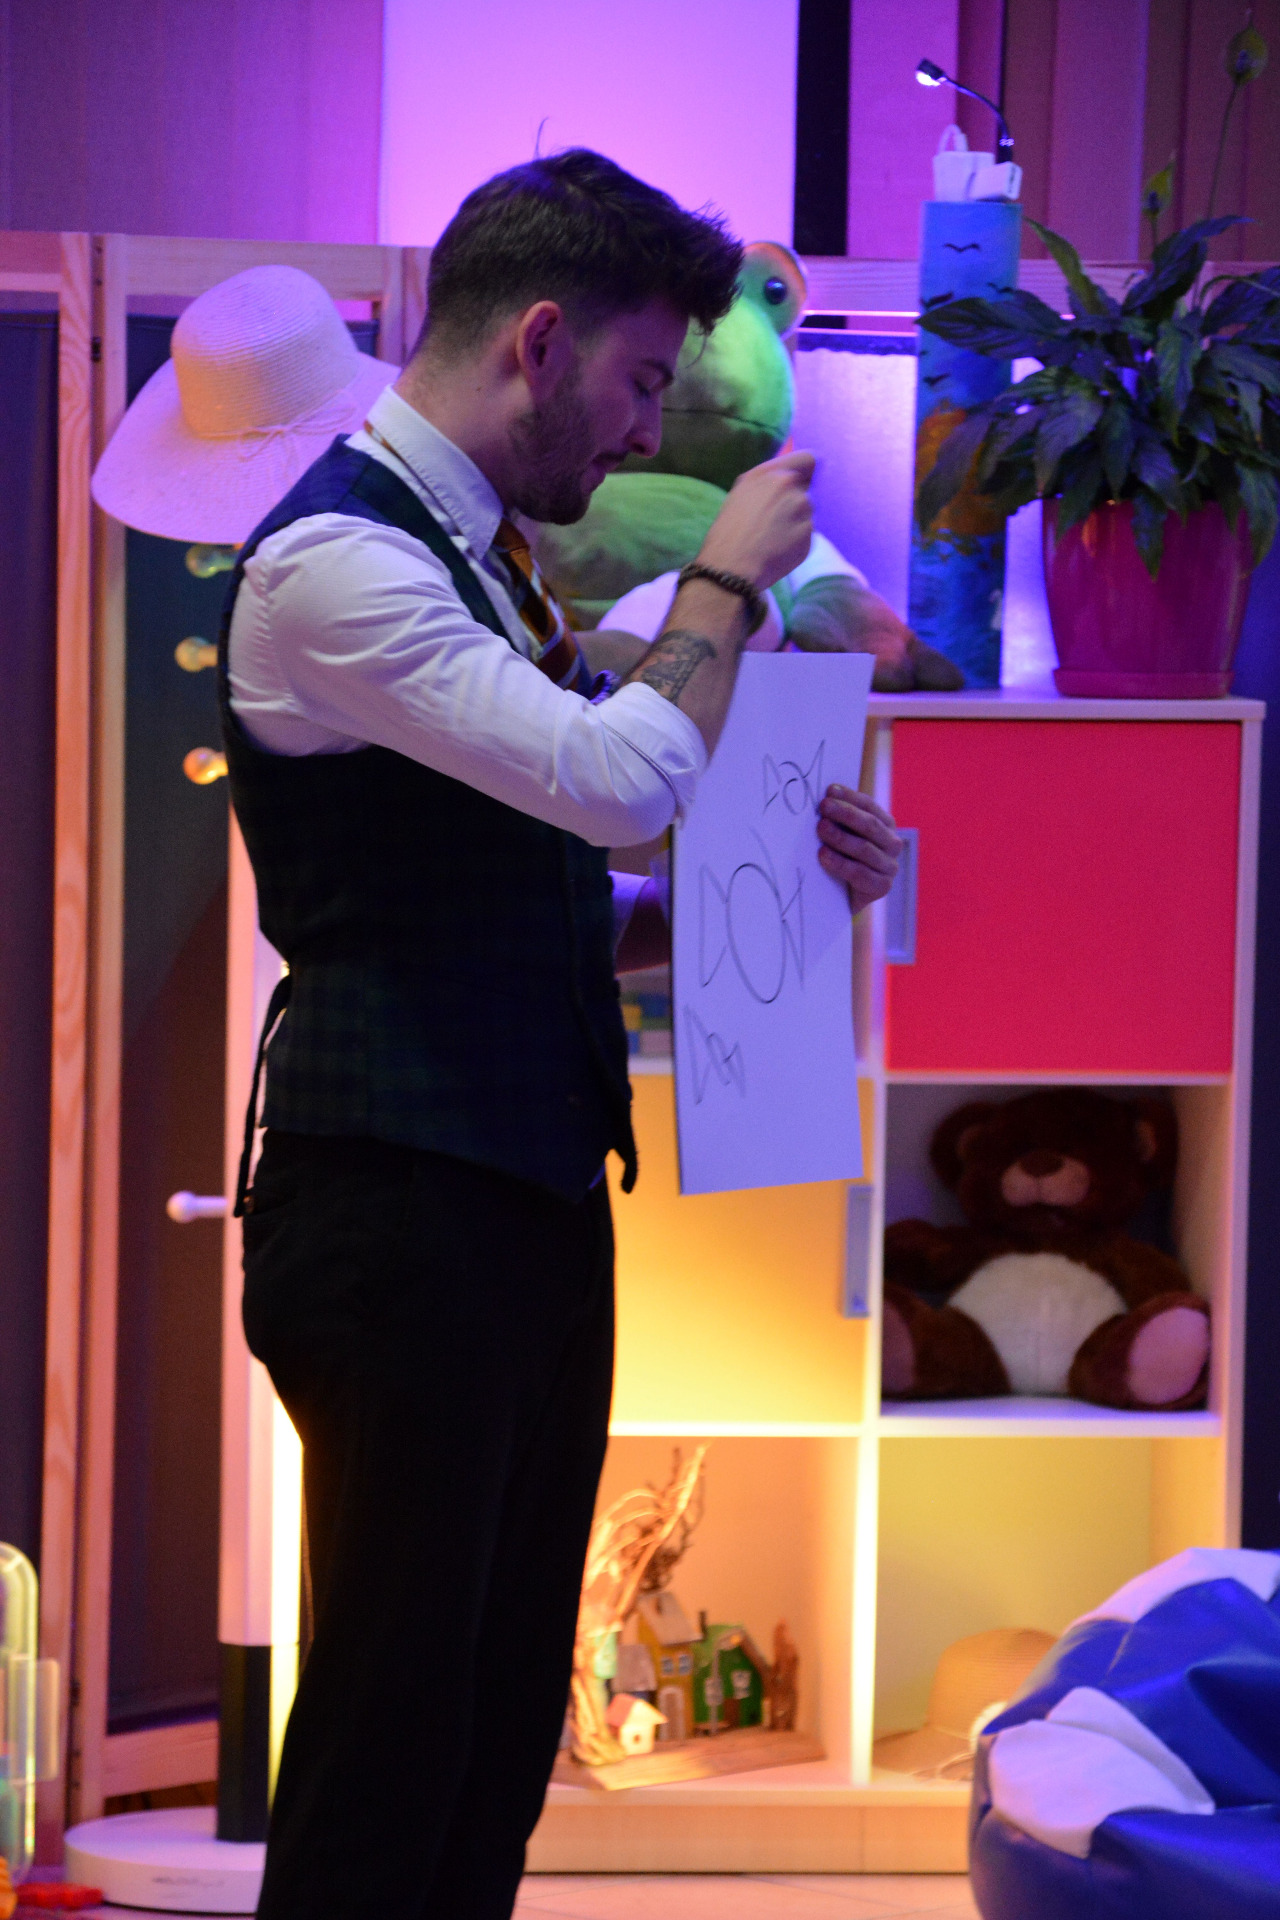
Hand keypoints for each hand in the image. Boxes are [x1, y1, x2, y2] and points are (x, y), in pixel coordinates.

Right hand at [697, 450, 814, 590]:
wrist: (730, 567)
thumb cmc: (728, 533)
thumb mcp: (741, 494)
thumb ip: (768, 484)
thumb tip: (792, 481)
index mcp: (769, 473)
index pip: (807, 460)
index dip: (806, 474)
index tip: (800, 485)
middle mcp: (788, 485)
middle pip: (806, 492)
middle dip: (795, 505)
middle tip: (773, 523)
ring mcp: (801, 509)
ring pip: (807, 514)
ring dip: (796, 524)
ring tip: (772, 539)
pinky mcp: (808, 534)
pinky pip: (807, 536)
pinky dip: (796, 543)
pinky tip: (777, 551)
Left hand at [817, 785, 901, 912]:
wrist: (843, 899)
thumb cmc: (841, 859)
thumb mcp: (842, 836)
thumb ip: (838, 819)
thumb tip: (823, 798)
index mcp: (886, 825)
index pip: (869, 806)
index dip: (850, 797)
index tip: (829, 790)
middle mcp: (892, 844)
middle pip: (869, 825)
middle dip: (845, 814)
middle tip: (823, 806)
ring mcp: (890, 866)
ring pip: (864, 848)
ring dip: (841, 837)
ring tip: (821, 828)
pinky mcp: (882, 887)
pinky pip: (860, 873)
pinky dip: (840, 863)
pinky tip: (823, 855)